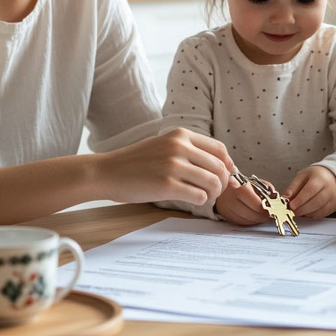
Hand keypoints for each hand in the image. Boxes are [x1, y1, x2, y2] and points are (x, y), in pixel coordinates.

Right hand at [94, 128, 234, 205]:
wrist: (108, 172)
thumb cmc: (137, 162)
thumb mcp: (164, 145)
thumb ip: (189, 150)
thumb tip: (222, 165)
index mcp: (181, 134)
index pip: (220, 149)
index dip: (228, 165)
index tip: (224, 176)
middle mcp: (179, 147)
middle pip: (220, 167)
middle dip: (222, 183)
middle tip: (214, 191)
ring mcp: (173, 166)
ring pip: (213, 182)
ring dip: (214, 194)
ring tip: (205, 197)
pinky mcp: (167, 185)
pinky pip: (199, 195)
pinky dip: (201, 201)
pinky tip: (192, 200)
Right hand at [214, 182, 268, 225]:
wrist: (222, 185)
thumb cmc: (241, 183)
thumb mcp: (254, 181)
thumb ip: (266, 188)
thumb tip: (275, 197)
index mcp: (240, 188)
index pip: (256, 204)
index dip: (265, 208)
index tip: (270, 208)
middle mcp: (232, 199)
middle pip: (251, 214)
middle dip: (262, 216)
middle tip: (267, 214)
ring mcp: (227, 208)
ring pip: (245, 220)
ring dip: (256, 220)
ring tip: (261, 215)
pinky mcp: (225, 215)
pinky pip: (239, 222)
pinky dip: (248, 221)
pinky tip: (252, 217)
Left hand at [284, 166, 335, 217]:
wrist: (329, 178)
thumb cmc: (314, 177)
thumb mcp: (302, 177)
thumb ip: (293, 187)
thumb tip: (285, 197)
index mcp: (320, 178)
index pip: (311, 190)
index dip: (300, 199)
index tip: (291, 205)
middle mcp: (329, 189)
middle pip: (315, 202)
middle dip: (301, 209)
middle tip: (291, 210)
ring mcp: (332, 199)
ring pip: (318, 210)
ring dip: (304, 213)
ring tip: (296, 211)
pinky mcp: (331, 207)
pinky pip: (320, 215)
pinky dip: (310, 215)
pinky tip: (304, 212)